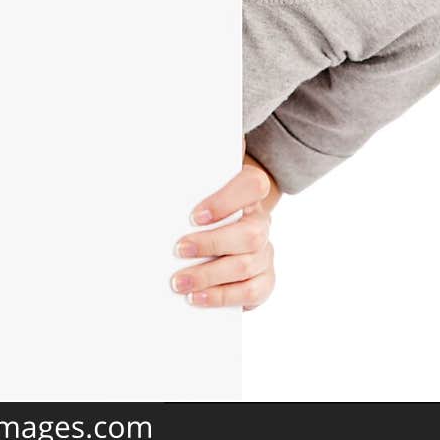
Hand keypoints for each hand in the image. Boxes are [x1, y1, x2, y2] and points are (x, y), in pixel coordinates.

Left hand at [170, 142, 275, 310]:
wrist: (227, 231)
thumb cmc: (206, 203)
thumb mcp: (201, 180)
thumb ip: (195, 162)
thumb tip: (173, 140)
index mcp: (250, 191)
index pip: (252, 186)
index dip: (226, 200)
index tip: (194, 215)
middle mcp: (262, 222)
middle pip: (250, 235)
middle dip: (211, 244)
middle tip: (177, 249)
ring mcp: (266, 252)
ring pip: (246, 266)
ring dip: (209, 276)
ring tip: (178, 281)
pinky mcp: (265, 280)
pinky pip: (252, 293)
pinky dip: (223, 298)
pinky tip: (197, 298)